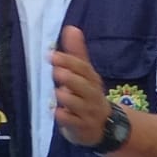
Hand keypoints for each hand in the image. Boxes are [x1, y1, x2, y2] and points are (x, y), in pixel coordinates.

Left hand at [52, 26, 110, 146]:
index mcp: (91, 80)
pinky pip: (74, 123)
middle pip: (84, 86)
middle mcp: (92, 95)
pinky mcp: (82, 128)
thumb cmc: (87, 95)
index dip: (69, 62)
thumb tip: (71, 28)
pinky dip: (66, 118)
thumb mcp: (84, 74)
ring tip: (58, 91)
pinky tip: (57, 113)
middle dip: (71, 79)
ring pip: (79, 105)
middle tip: (57, 71)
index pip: (84, 69)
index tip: (52, 54)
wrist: (104, 126)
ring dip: (68, 98)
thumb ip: (76, 53)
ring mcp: (88, 113)